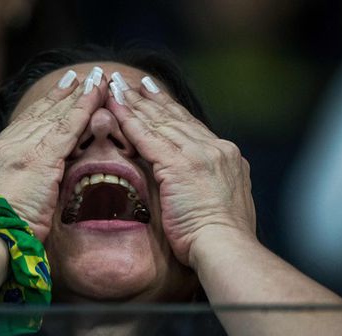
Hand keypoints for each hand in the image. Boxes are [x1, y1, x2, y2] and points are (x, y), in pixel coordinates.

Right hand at [0, 71, 106, 240]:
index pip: (20, 127)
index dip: (39, 110)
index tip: (53, 96)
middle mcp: (4, 147)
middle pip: (40, 117)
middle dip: (60, 97)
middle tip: (76, 79)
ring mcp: (24, 151)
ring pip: (57, 118)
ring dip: (79, 98)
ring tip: (95, 81)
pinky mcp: (42, 161)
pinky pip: (69, 129)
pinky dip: (85, 110)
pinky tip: (97, 97)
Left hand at [108, 78, 255, 265]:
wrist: (227, 247)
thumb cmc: (223, 239)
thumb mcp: (223, 203)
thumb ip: (211, 186)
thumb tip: (200, 188)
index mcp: (227, 157)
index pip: (192, 127)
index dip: (171, 110)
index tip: (155, 94)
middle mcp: (215, 148)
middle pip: (175, 118)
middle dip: (150, 98)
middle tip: (132, 81)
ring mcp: (198, 154)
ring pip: (159, 122)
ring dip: (134, 102)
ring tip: (116, 85)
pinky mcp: (179, 165)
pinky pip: (147, 136)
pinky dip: (129, 119)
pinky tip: (114, 106)